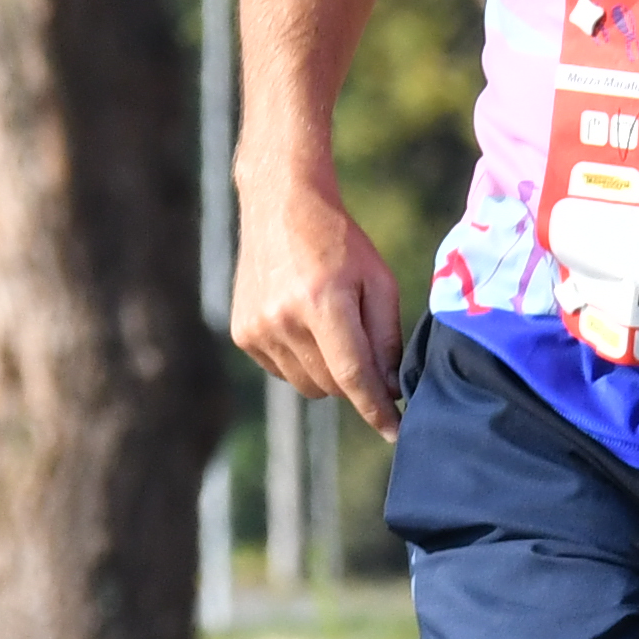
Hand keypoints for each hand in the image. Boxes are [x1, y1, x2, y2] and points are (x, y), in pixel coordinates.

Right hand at [232, 175, 405, 438]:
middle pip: (331, 385)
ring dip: (328, 372)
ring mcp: (257, 329)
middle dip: (356, 381)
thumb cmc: (341, 242)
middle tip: (365, 348)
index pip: (354, 375)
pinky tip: (304, 324)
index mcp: (322, 302)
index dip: (377, 409)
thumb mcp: (378, 281)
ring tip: (330, 327)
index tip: (396, 431)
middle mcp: (284, 320)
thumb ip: (386, 337)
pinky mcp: (242, 334)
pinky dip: (302, 361)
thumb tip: (392, 389)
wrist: (281, 206)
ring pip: (307, 385)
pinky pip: (283, 372)